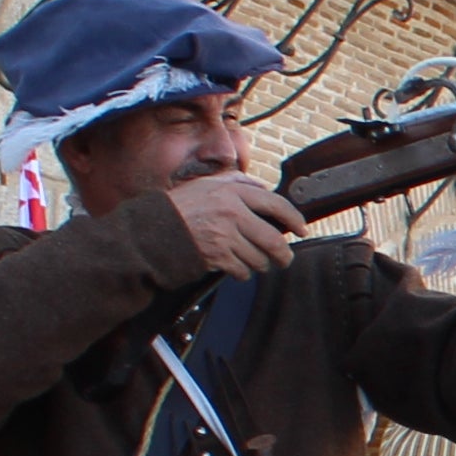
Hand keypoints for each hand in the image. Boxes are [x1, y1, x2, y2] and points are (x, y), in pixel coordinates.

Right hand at [170, 171, 302, 278]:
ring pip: (259, 259)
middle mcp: (232, 212)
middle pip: (273, 241)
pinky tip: (233, 266)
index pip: (276, 204)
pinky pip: (243, 271)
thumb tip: (262, 187)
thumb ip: (235, 182)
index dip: (294, 219)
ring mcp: (225, 236)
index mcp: (232, 192)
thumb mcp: (207, 184)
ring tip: (250, 260)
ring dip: (259, 264)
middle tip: (284, 259)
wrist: (153, 229)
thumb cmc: (180, 207)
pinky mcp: (218, 257)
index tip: (301, 229)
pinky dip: (242, 272)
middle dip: (283, 255)